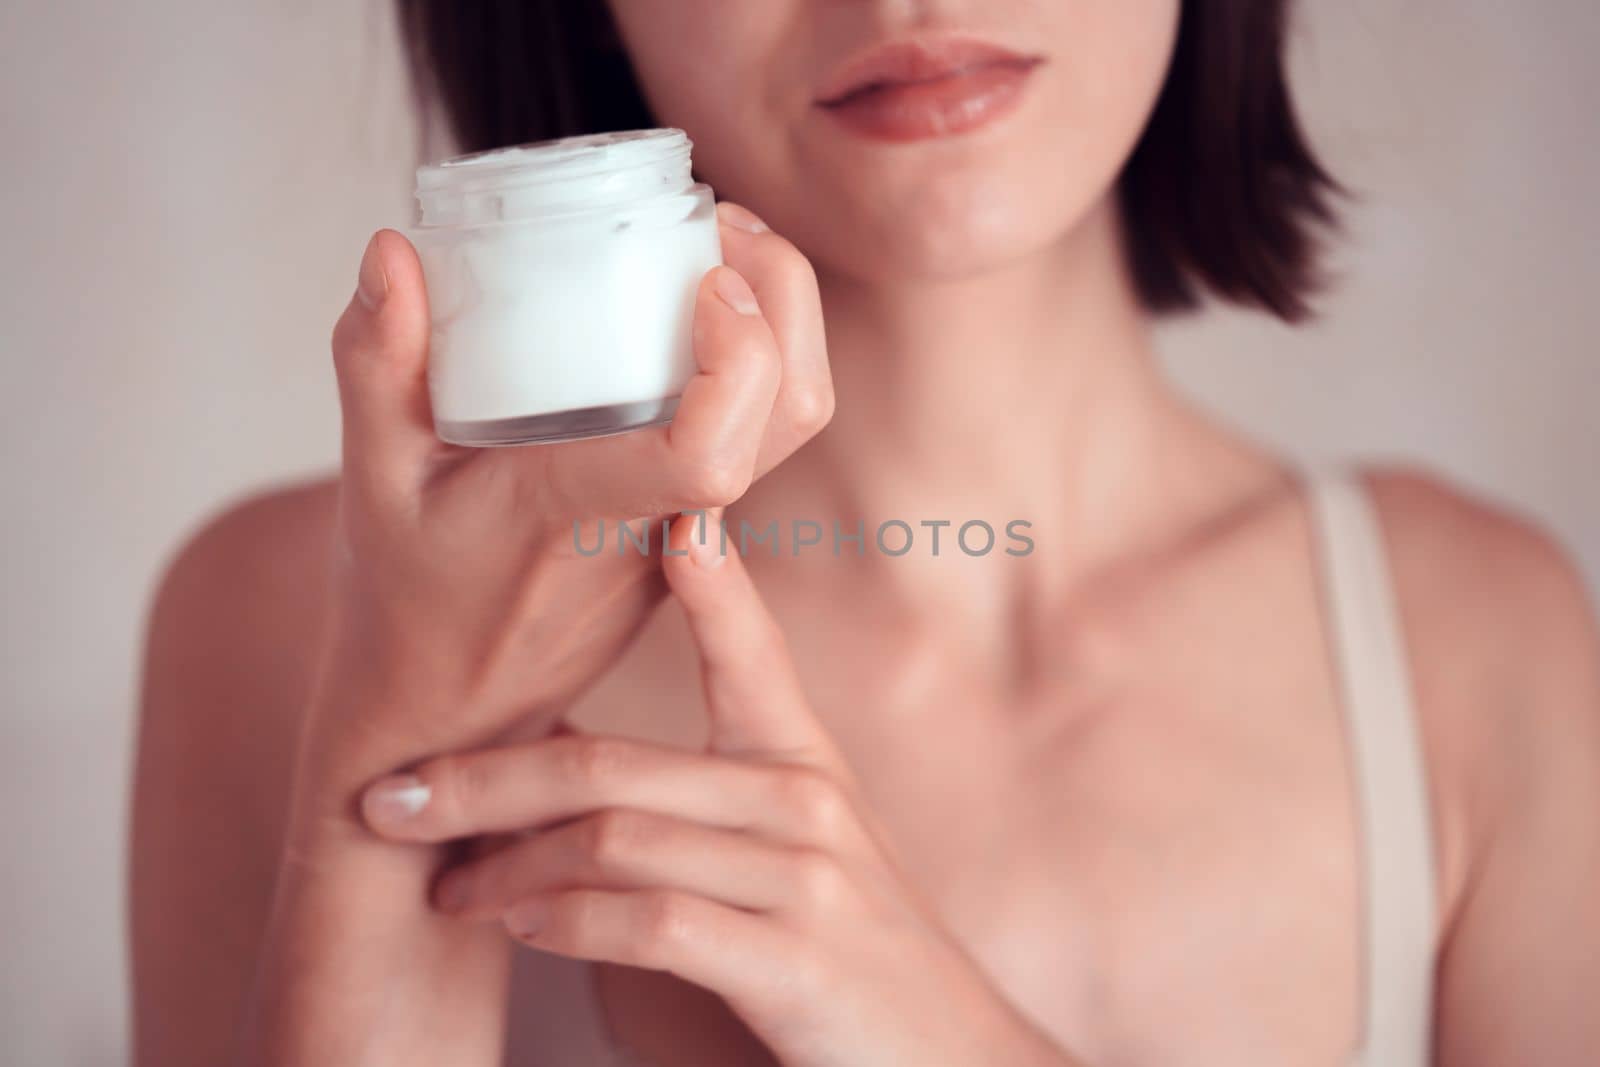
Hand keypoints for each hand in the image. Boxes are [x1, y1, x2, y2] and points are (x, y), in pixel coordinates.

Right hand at [299, 202, 832, 817]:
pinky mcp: (692, 531)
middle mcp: (657, 526)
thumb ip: (373, 364)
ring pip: (792, 429)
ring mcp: (687, 533)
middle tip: (723, 221)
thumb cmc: (405, 600)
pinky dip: (762, 359)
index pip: (707, 456)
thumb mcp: (368, 482)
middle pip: (791, 418)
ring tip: (721, 248)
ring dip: (787, 325)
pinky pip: (761, 439)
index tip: (708, 277)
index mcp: (579, 515)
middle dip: (787, 300)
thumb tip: (392, 249)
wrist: (453, 717)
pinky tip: (703, 309)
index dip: (738, 360)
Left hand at [361, 518, 1075, 1066]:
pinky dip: (568, 924)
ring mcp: (802, 877)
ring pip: (612, 840)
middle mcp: (801, 800)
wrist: (950, 1051)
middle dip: (481, 779)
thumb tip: (571, 772)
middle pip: (607, 766)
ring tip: (447, 887)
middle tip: (390, 794)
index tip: (651, 515)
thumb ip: (708, 797)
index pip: (744, 647)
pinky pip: (652, 921)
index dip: (700, 577)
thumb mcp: (800, 845)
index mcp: (799, 761)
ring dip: (505, 867)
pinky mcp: (794, 959)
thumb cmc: (851, 946)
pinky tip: (524, 928)